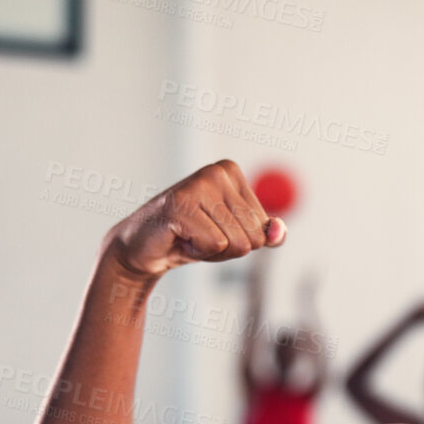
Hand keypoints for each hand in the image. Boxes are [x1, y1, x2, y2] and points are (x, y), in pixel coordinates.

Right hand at [103, 159, 284, 279]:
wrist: (144, 248)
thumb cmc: (191, 237)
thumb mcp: (236, 235)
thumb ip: (264, 233)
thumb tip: (278, 232)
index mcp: (231, 171)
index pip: (263, 226)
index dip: (240, 239)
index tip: (213, 229)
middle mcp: (215, 172)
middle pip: (253, 235)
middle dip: (228, 247)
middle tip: (199, 235)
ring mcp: (197, 186)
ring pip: (236, 242)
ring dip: (211, 250)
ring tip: (189, 236)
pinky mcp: (181, 206)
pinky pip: (215, 245)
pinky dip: (197, 252)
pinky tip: (180, 239)